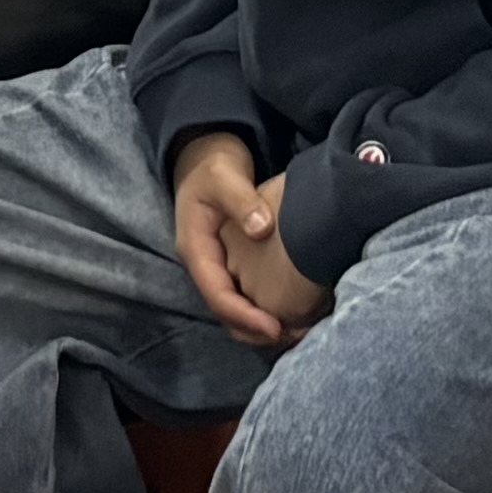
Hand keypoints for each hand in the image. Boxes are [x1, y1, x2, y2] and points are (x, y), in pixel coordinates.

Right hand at [171, 135, 328, 347]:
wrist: (205, 156)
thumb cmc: (214, 165)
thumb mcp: (224, 176)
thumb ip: (241, 200)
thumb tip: (262, 229)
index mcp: (195, 248)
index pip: (217, 295)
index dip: (244, 316)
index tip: (275, 327)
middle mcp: (204, 264)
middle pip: (225, 311)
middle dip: (254, 330)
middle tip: (293, 337)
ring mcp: (217, 265)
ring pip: (235, 308)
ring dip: (260, 325)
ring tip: (296, 331)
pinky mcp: (231, 263)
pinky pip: (244, 295)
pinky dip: (264, 309)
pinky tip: (290, 312)